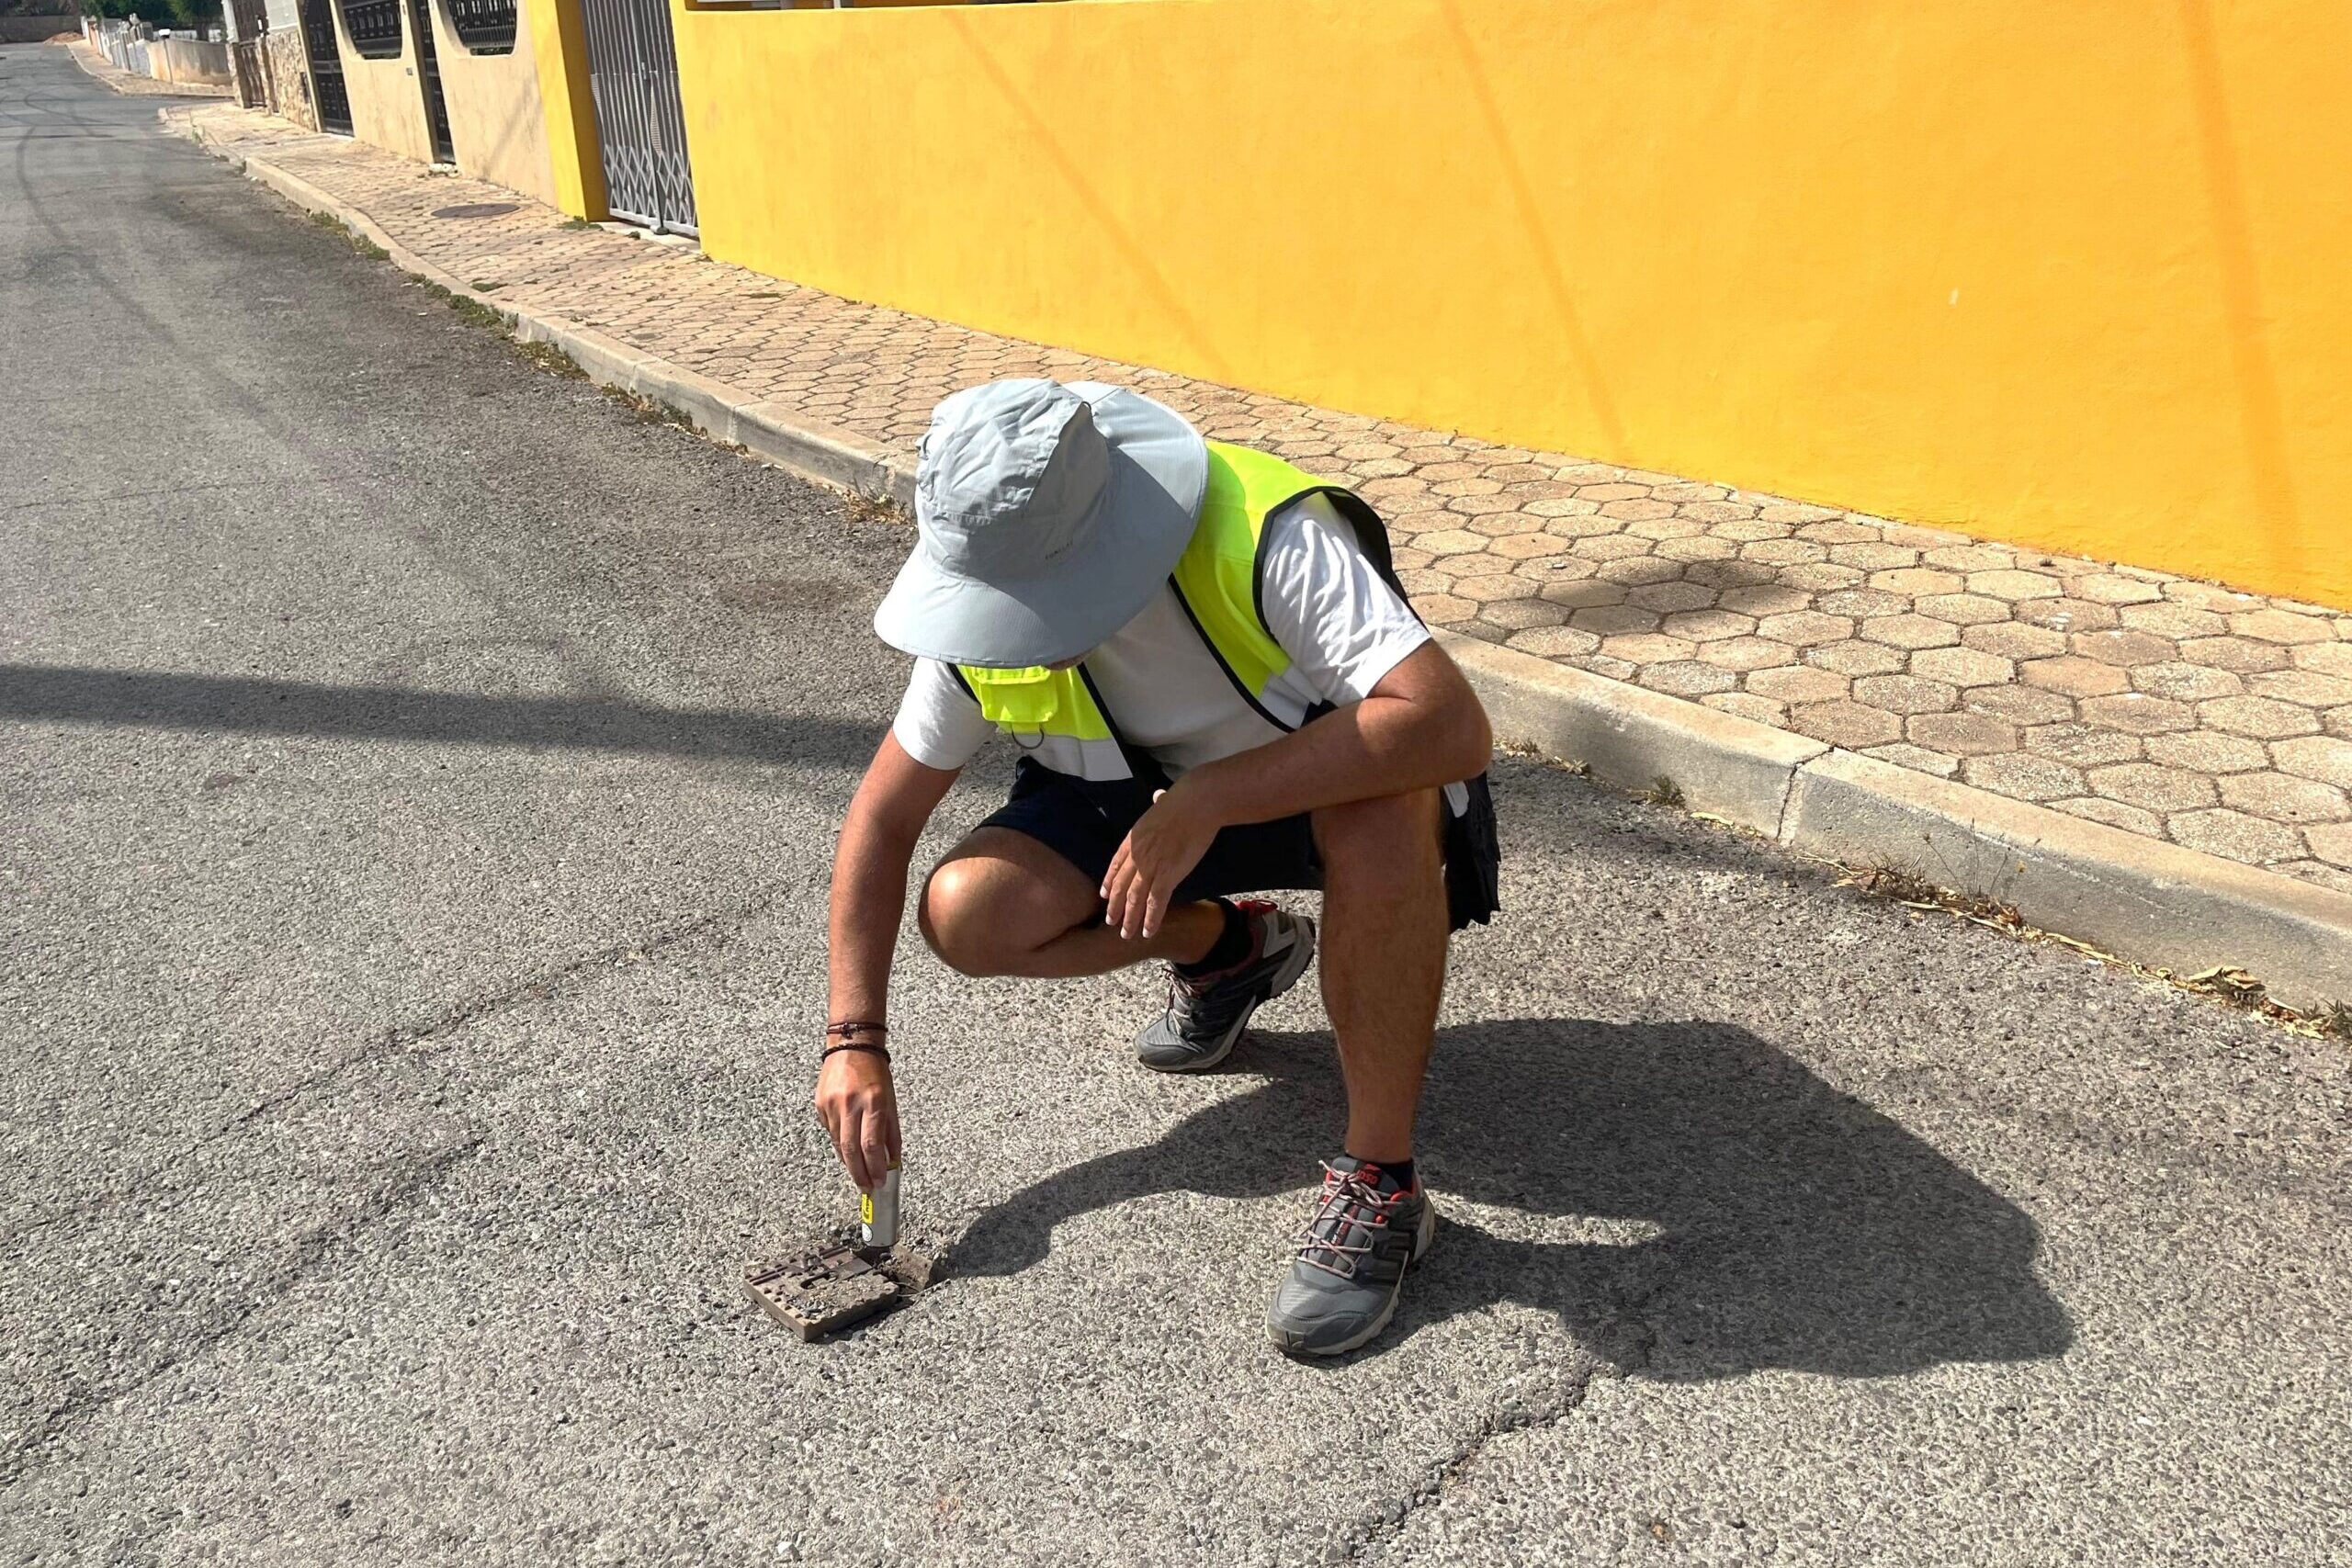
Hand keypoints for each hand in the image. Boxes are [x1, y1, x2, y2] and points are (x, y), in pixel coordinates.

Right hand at [813, 1047, 899, 1190]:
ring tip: (859, 1174)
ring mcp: (831, 1104)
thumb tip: (892, 1161)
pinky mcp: (819, 1104)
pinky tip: (848, 1150)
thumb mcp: (890, 1100)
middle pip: (851, 1149)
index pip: (872, 1144)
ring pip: (839, 1143)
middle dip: (859, 1174)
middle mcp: (850, 1103)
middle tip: (866, 1187)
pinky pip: (830, 1132)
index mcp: (873, 1101)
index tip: (879, 1182)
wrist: (850, 1045)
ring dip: (849, 1163)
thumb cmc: (875, 1072)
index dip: (875, 1167)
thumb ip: (891, 1132)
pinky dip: (840, 1144)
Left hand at [1101, 782, 1221, 940]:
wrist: (1196, 804)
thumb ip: (1157, 805)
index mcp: (1133, 839)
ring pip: (1134, 899)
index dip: (1109, 882)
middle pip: (1120, 886)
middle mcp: (1137, 856)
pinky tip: (1147, 932)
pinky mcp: (1168, 875)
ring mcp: (1151, 867)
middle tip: (1110, 922)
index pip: (1115, 865)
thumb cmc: (1183, 800)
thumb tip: (1159, 796)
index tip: (1104, 895)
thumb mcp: (1161, 802)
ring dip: (1129, 919)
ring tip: (1126, 934)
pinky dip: (1151, 920)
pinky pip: (1156, 903)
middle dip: (1114, 907)